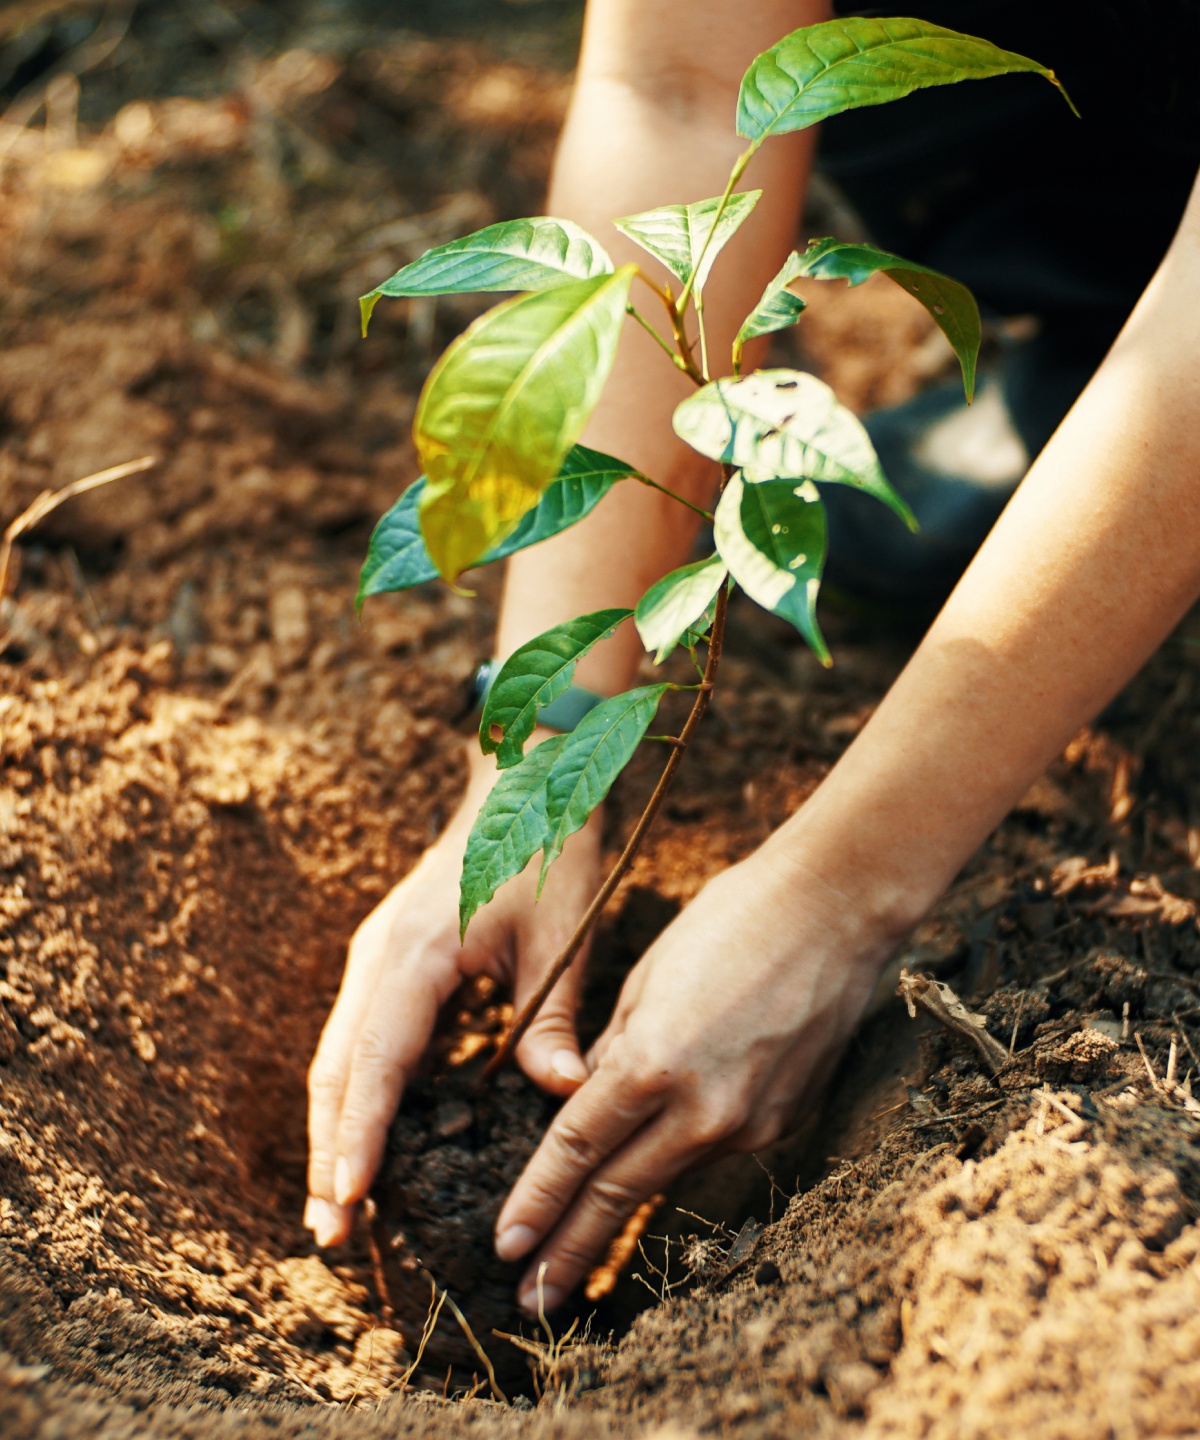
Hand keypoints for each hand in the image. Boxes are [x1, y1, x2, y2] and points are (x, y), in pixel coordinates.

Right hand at [304, 746, 599, 1248]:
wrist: (522, 784)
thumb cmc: (546, 852)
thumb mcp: (561, 936)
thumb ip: (552, 1018)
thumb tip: (564, 1095)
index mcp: (416, 953)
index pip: (377, 1060)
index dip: (360, 1135)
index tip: (347, 1200)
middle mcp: (380, 958)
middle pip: (337, 1069)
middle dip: (329, 1152)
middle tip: (329, 1236)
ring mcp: (377, 958)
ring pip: (340, 1057)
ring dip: (335, 1129)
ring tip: (336, 1207)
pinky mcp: (389, 961)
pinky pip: (362, 1038)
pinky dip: (358, 1094)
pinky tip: (370, 1140)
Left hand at [491, 837, 895, 1311]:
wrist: (837, 910)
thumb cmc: (731, 920)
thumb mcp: (647, 977)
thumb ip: (614, 1051)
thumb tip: (588, 1098)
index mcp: (654, 1062)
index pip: (577, 1150)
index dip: (537, 1203)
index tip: (505, 1246)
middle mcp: (704, 1108)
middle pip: (618, 1193)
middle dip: (569, 1250)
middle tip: (530, 1300)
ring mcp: (751, 1122)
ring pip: (668, 1175)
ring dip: (620, 1218)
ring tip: (579, 1259)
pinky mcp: (785, 1120)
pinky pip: (715, 1149)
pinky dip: (678, 1159)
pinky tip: (656, 1168)